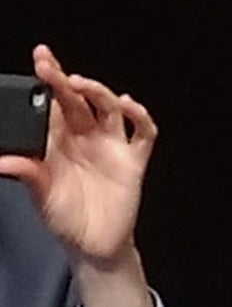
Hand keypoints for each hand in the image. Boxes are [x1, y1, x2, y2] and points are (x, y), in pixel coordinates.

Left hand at [0, 46, 158, 306]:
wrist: (93, 246)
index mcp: (58, 139)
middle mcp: (85, 137)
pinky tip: (130, 106)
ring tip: (82, 85)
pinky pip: (142, 134)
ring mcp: (110, 147)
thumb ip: (25, 172)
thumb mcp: (39, 194)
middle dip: (65, 80)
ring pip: (108, 108)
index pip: (53, 101)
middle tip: (50, 67)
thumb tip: (1, 161)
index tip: (40, 59)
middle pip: (78, 98)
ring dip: (98, 91)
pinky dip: (140, 118)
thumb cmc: (64, 218)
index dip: (48, 78)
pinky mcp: (133, 163)